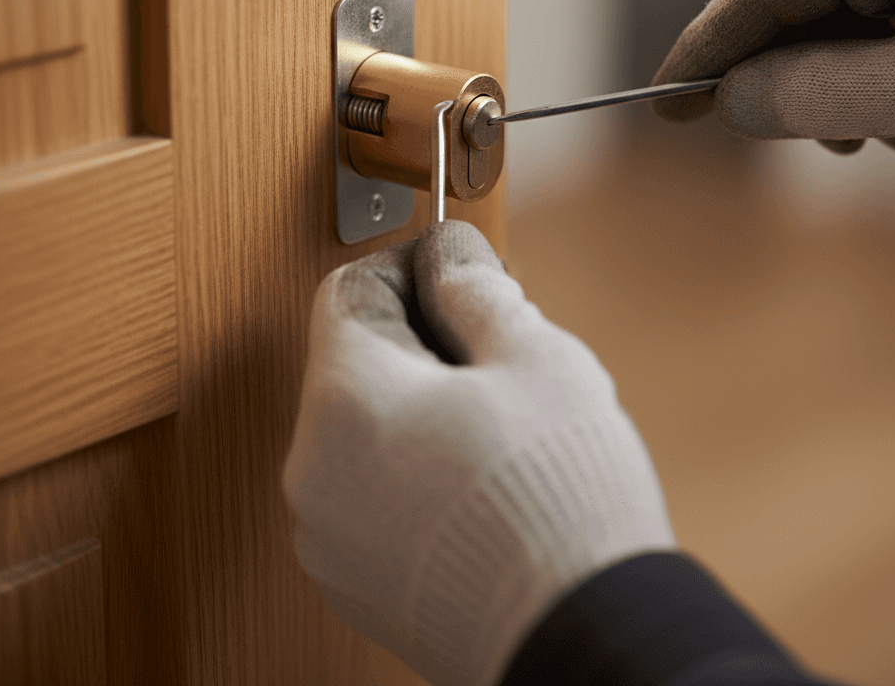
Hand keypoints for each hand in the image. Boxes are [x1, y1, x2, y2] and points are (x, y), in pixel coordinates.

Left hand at [282, 221, 674, 685]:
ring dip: (420, 406)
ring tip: (499, 425)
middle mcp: (313, 473)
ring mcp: (328, 537)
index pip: (348, 291)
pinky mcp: (355, 582)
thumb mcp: (534, 357)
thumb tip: (450, 256)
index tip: (460, 275)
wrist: (581, 637)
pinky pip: (370, 492)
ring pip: (363, 429)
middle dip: (422, 340)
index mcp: (345, 402)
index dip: (409, 267)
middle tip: (496, 351)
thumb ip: (477, 291)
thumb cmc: (560, 494)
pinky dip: (413, 468)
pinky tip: (482, 480)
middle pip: (354, 362)